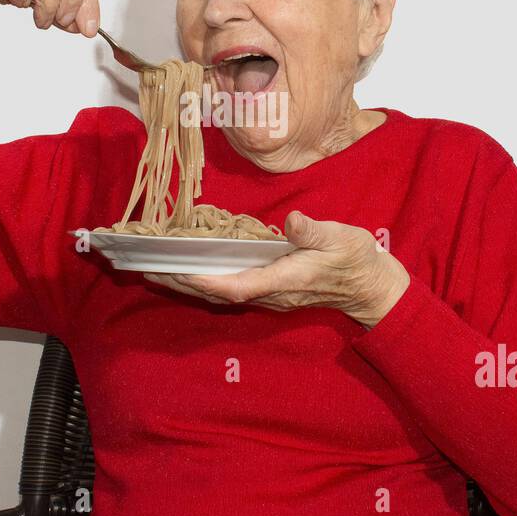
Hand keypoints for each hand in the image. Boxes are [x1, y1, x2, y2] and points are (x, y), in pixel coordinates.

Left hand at [142, 211, 410, 327]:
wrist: (370, 287)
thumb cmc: (355, 259)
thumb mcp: (340, 238)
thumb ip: (313, 231)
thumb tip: (292, 220)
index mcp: (284, 280)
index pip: (239, 286)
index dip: (208, 281)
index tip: (181, 272)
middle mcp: (271, 294)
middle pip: (218, 293)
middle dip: (182, 283)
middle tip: (146, 270)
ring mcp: (269, 295)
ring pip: (220, 293)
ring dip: (187, 284)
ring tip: (154, 270)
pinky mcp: (269, 290)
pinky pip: (228, 288)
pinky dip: (203, 280)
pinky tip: (185, 269)